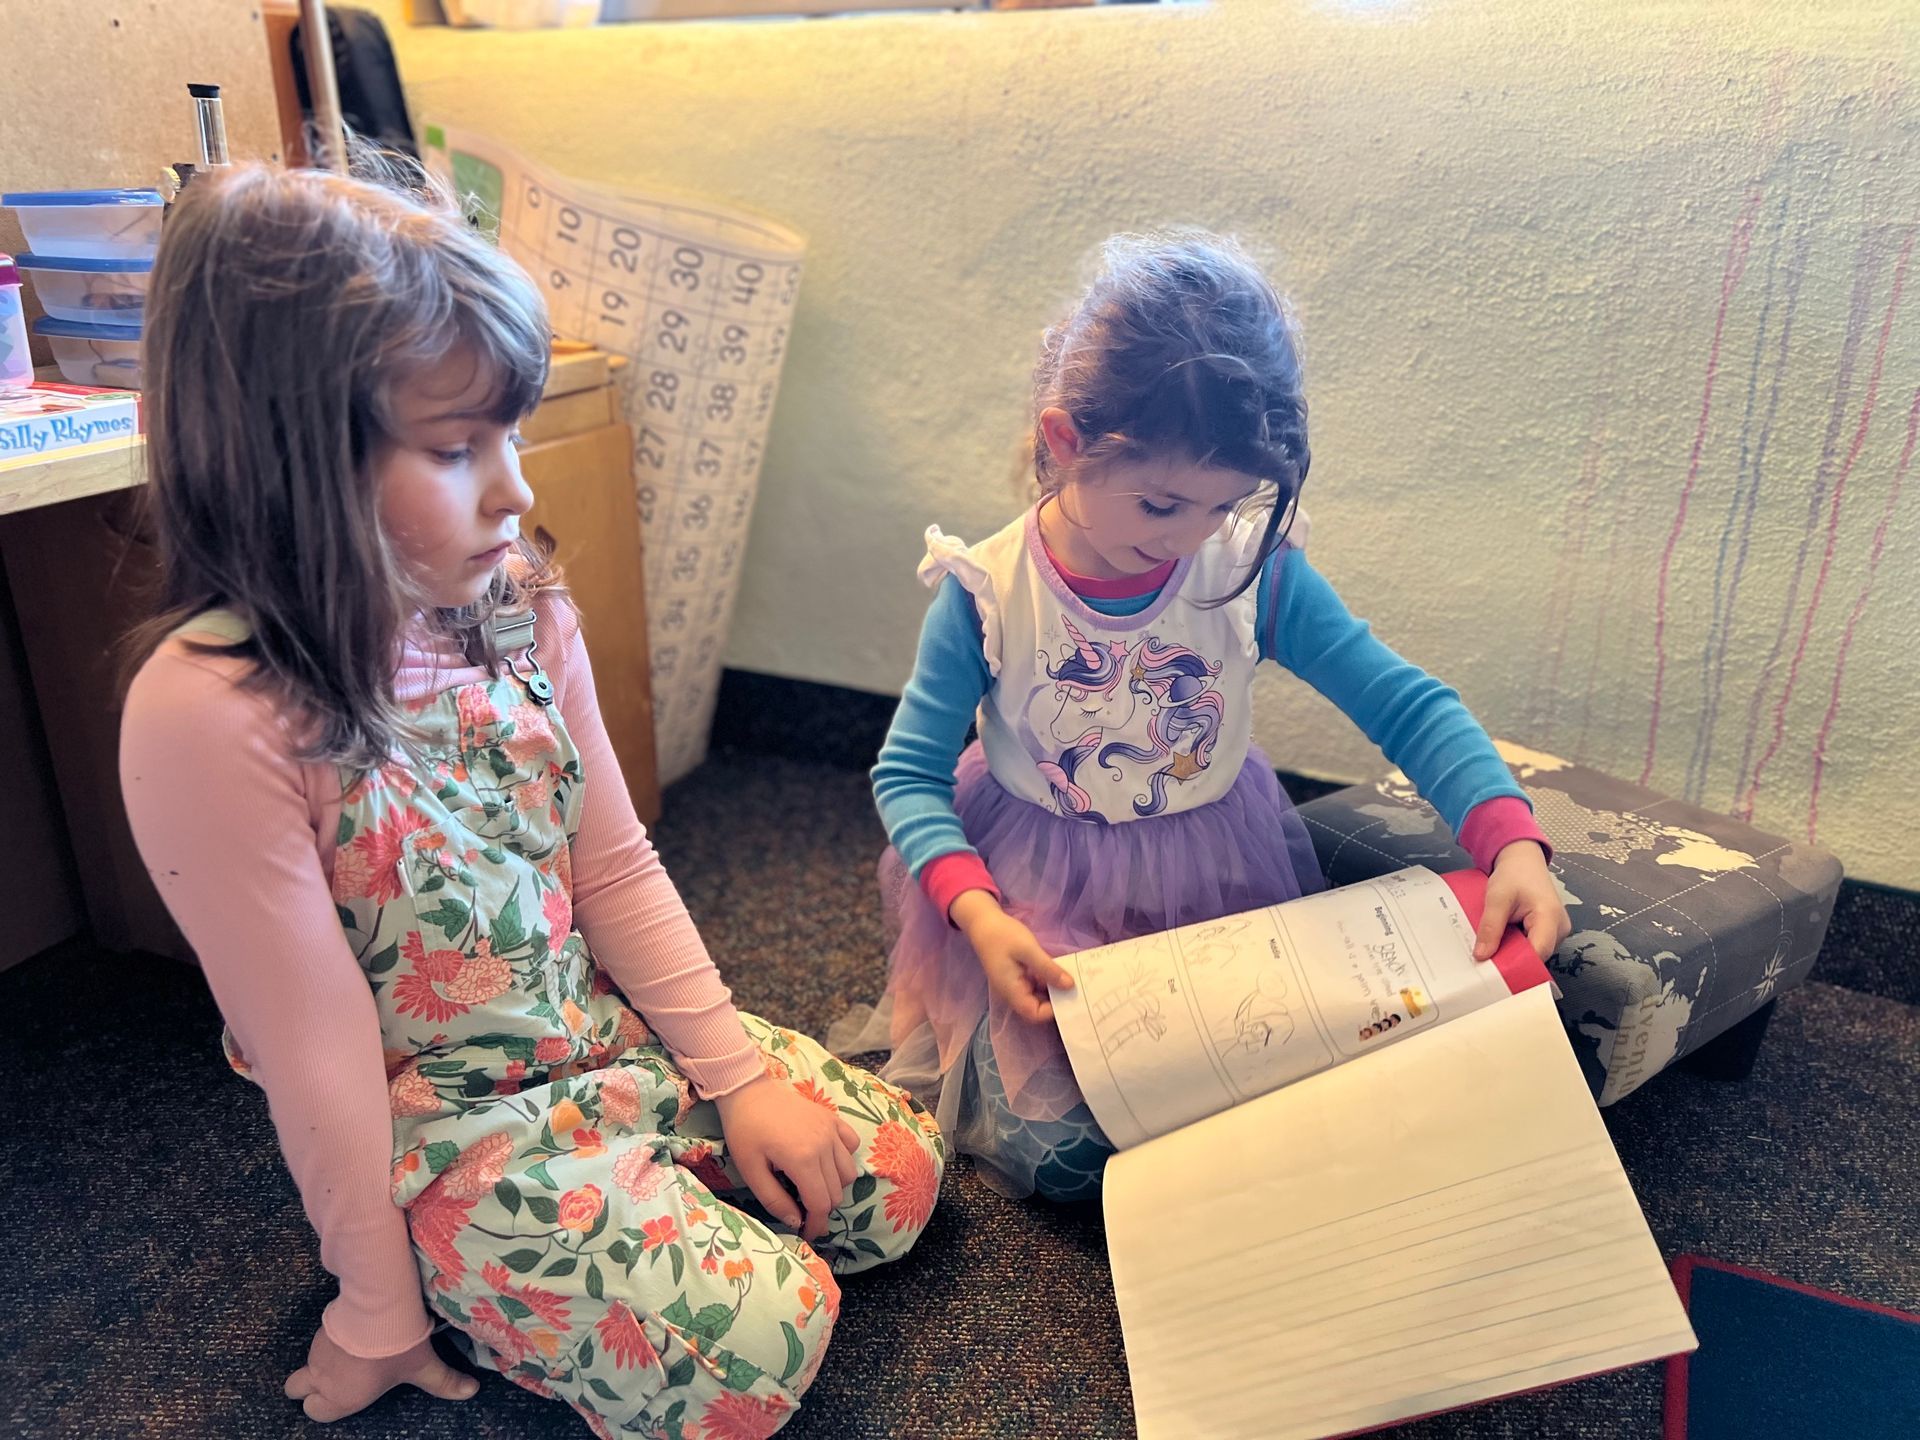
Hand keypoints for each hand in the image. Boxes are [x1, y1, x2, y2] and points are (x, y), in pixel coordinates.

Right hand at [284, 1327, 476, 1422]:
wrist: (379, 1305)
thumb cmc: (398, 1345)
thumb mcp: (424, 1366)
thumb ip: (445, 1382)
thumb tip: (471, 1391)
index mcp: (341, 1397)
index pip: (315, 1412)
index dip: (325, 1405)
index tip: (344, 1394)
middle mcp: (322, 1377)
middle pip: (295, 1389)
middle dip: (308, 1386)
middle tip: (337, 1376)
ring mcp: (317, 1349)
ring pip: (308, 1359)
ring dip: (323, 1357)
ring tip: (355, 1348)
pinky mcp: (320, 1325)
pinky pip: (318, 1336)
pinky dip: (330, 1336)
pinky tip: (356, 1328)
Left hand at [714, 1074, 860, 1239]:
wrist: (748, 1091)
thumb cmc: (745, 1132)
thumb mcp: (751, 1171)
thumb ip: (774, 1200)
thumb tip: (795, 1222)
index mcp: (802, 1160)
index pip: (820, 1204)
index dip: (816, 1225)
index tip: (807, 1234)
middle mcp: (824, 1145)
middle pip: (836, 1192)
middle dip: (822, 1209)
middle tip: (804, 1211)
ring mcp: (832, 1130)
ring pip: (848, 1172)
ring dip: (834, 1187)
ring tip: (813, 1186)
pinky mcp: (833, 1119)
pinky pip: (852, 1145)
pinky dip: (844, 1159)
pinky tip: (825, 1161)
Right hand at [950, 889, 1074, 1024]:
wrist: (983, 922)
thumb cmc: (1003, 935)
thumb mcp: (1029, 950)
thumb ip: (1048, 969)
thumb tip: (1070, 986)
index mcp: (1012, 992)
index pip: (1035, 1014)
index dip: (1053, 1010)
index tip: (1071, 996)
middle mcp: (1013, 994)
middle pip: (1038, 1008)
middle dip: (1056, 1000)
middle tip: (1077, 987)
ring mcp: (1015, 986)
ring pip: (1038, 996)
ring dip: (1053, 989)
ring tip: (1071, 978)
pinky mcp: (1018, 977)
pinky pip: (1035, 985)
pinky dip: (1047, 980)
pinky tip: (1059, 970)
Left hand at [1476, 841, 1571, 962]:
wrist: (1523, 861)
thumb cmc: (1513, 875)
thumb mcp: (1497, 898)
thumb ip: (1490, 927)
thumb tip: (1481, 956)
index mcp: (1550, 917)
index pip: (1538, 953)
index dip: (1517, 965)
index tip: (1493, 973)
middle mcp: (1560, 928)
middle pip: (1537, 956)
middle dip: (1513, 961)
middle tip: (1486, 965)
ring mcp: (1557, 931)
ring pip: (1535, 953)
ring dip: (1514, 954)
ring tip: (1492, 952)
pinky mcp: (1550, 932)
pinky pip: (1534, 946)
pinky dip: (1518, 947)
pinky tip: (1502, 945)